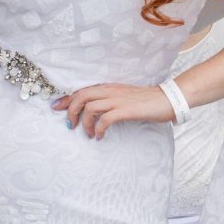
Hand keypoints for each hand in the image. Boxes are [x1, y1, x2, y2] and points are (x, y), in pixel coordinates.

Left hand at [52, 82, 175, 138]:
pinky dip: (98, 129)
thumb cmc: (147, 101)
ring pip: (90, 107)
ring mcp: (118, 100)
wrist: (168, 99)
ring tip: (88, 134)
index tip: (56, 107)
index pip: (82, 90)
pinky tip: (99, 136)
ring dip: (84, 123)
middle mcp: (111, 91)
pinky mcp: (126, 110)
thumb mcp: (124, 98)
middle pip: (81, 96)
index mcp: (109, 87)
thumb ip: (110, 101)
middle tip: (70, 125)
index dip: (66, 99)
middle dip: (71, 111)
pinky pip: (104, 119)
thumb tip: (94, 112)